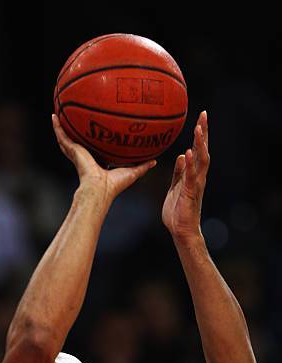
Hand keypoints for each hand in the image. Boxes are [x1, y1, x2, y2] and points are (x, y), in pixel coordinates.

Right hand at [52, 114, 155, 203]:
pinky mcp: (72, 150)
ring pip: (67, 137)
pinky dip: (57, 126)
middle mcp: (85, 156)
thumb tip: (155, 161)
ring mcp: (77, 153)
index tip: (95, 130)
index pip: (94, 148)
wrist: (100, 189)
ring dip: (62, 126)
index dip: (93, 139)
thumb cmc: (114, 185)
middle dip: (76, 130)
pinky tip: (54, 115)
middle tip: (74, 117)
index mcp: (97, 161)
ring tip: (58, 112)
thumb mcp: (132, 172)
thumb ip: (142, 165)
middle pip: (79, 140)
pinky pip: (62, 136)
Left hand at [162, 111, 209, 241]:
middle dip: (203, 132)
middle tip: (204, 115)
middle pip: (203, 150)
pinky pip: (191, 176)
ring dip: (200, 144)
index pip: (198, 150)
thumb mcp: (175, 187)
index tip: (201, 118)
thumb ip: (179, 172)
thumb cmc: (177, 211)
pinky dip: (190, 164)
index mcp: (193, 174)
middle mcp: (198, 176)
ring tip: (198, 128)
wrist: (181, 230)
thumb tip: (182, 156)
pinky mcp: (190, 192)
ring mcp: (195, 184)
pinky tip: (188, 153)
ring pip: (201, 160)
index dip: (200, 134)